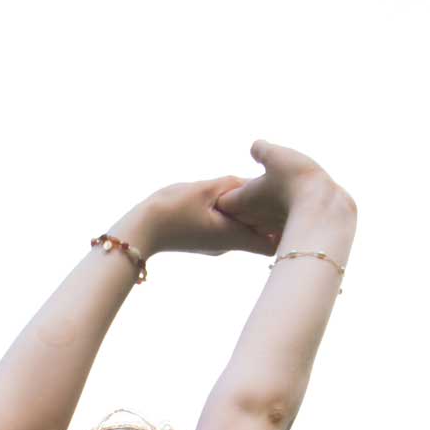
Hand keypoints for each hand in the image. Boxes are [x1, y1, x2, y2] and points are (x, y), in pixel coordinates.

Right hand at [141, 174, 283, 258]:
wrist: (141, 230)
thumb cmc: (171, 210)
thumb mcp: (206, 189)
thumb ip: (233, 185)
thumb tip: (255, 184)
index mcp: (232, 236)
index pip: (270, 245)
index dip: (283, 230)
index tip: (289, 211)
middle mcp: (227, 245)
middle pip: (260, 237)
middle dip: (270, 218)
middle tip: (279, 196)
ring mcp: (216, 245)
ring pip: (244, 230)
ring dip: (251, 214)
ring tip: (256, 193)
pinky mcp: (205, 240)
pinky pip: (229, 228)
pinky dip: (236, 215)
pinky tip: (232, 199)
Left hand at [213, 139, 343, 239]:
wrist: (322, 210)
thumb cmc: (295, 181)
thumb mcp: (276, 155)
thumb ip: (262, 150)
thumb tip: (256, 148)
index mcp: (242, 200)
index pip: (222, 202)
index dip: (227, 194)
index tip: (238, 185)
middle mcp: (250, 220)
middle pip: (237, 217)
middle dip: (242, 208)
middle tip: (256, 194)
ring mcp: (267, 231)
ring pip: (256, 226)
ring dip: (261, 217)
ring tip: (275, 203)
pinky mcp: (285, 236)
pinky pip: (276, 233)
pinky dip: (279, 225)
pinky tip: (289, 216)